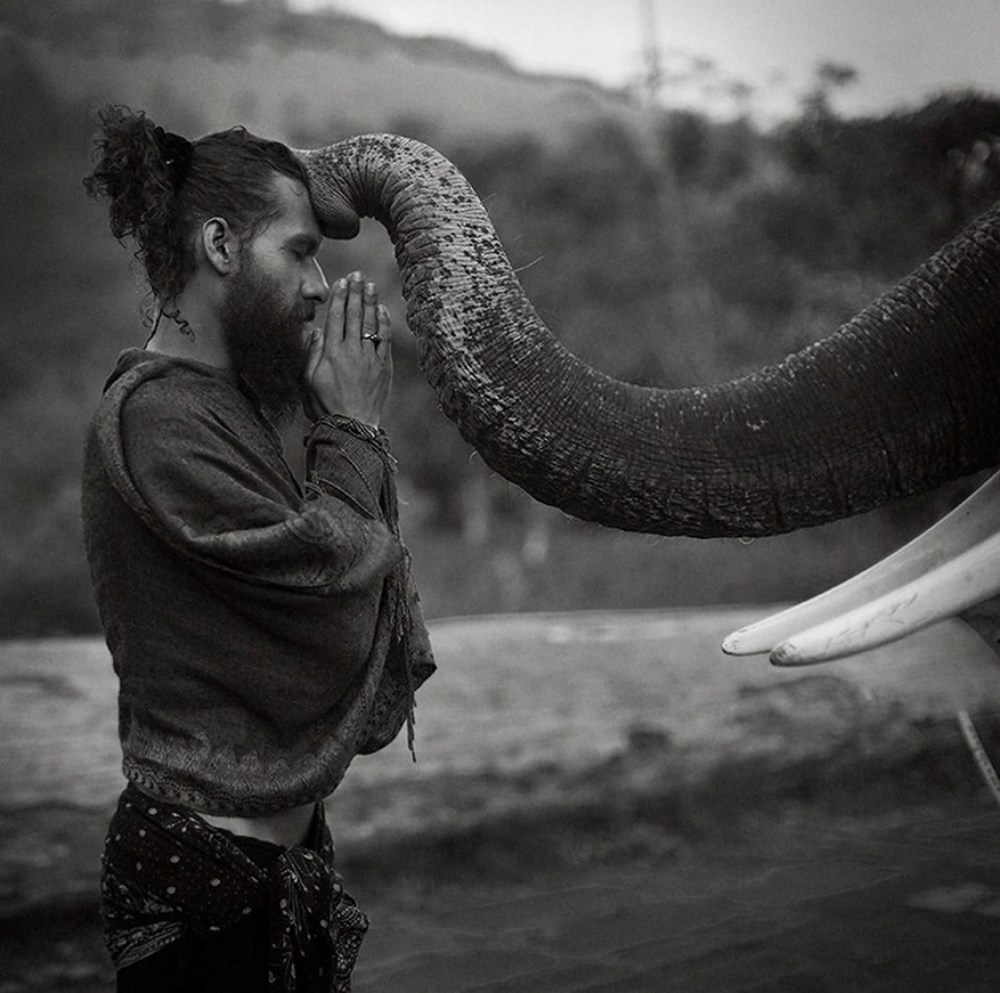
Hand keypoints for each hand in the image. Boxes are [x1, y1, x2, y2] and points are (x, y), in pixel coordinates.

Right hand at [303, 270, 392, 425]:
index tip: (342, 282)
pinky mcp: (383, 367)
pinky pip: (384, 340)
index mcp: (331, 353)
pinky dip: (383, 323)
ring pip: (370, 324)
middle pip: (354, 315)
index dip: (340, 298)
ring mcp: (370, 358)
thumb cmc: (325, 406)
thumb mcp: (308, 380)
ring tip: (370, 285)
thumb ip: (311, 353)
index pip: (336, 318)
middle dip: (356, 293)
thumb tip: (315, 331)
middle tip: (358, 275)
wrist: (351, 427)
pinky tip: (382, 310)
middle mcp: (351, 351)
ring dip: (370, 302)